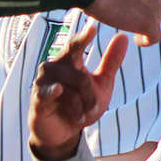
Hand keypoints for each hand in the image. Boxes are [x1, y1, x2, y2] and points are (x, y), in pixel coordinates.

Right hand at [28, 21, 128, 160]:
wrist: (63, 132)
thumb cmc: (81, 104)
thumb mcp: (101, 84)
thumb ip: (110, 61)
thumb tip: (123, 36)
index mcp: (68, 61)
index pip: (75, 45)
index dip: (83, 37)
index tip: (93, 28)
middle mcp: (53, 67)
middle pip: (79, 76)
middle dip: (90, 96)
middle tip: (94, 110)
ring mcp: (43, 82)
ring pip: (69, 90)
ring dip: (80, 106)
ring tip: (80, 117)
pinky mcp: (37, 97)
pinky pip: (50, 93)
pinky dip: (56, 94)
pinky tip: (58, 90)